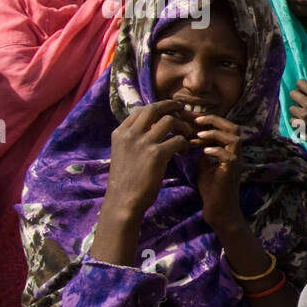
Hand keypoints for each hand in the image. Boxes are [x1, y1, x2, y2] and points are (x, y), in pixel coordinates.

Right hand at [105, 100, 192, 217]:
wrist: (123, 200)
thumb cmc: (127, 180)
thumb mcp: (123, 153)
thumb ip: (134, 139)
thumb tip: (151, 127)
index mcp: (120, 133)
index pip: (141, 110)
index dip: (158, 107)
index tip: (170, 110)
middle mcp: (130, 134)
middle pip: (154, 108)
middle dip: (171, 106)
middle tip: (183, 111)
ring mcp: (142, 143)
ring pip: (169, 121)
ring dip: (182, 126)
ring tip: (186, 136)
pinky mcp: (156, 154)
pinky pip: (178, 140)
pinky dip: (185, 144)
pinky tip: (184, 152)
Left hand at [192, 114, 243, 231]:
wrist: (218, 211)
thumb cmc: (212, 191)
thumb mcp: (203, 167)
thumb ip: (203, 153)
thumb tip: (193, 140)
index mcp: (229, 151)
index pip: (225, 128)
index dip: (210, 121)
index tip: (193, 121)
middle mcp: (236, 154)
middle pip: (234, 128)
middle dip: (214, 121)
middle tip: (196, 120)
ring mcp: (236, 163)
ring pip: (234, 138)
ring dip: (215, 134)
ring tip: (198, 136)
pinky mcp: (232, 172)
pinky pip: (229, 156)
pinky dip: (216, 151)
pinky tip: (203, 152)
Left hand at [289, 79, 306, 138]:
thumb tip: (306, 88)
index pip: (300, 83)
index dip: (301, 86)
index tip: (303, 90)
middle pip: (292, 94)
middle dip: (297, 97)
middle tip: (301, 101)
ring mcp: (304, 115)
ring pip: (291, 108)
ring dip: (297, 110)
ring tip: (303, 113)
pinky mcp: (302, 125)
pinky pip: (291, 120)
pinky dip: (296, 121)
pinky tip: (302, 121)